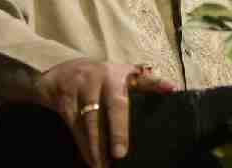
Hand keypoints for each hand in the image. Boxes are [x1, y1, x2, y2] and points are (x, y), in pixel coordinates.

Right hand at [32, 58, 174, 167]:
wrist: (59, 72)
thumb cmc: (100, 77)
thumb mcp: (122, 74)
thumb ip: (145, 81)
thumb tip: (172, 88)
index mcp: (119, 73)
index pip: (142, 80)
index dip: (156, 84)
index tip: (170, 91)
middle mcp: (101, 77)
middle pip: (113, 106)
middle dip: (117, 131)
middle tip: (120, 154)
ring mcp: (81, 88)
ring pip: (91, 120)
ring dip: (97, 144)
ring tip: (103, 165)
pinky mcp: (65, 100)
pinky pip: (75, 125)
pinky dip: (82, 143)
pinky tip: (90, 158)